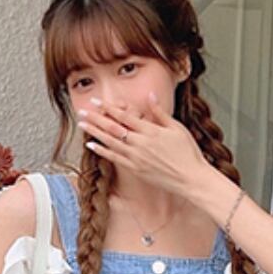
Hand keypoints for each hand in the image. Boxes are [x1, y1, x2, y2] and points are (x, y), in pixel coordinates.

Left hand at [76, 91, 210, 198]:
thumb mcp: (176, 128)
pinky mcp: (136, 170)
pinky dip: (102, 151)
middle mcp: (141, 144)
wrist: (190, 178)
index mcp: (151, 131)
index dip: (109, 108)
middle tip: (82, 111)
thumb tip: (150, 95)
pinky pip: (115, 158)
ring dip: (94, 132)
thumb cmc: (187, 153)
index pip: (125, 116)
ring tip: (82, 124)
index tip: (97, 101)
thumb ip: (160, 112)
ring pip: (110, 142)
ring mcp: (136, 158)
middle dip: (96, 118)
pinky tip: (91, 145)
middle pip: (113, 128)